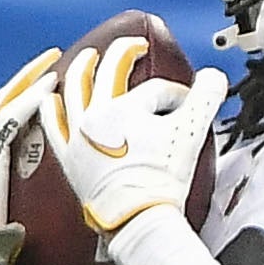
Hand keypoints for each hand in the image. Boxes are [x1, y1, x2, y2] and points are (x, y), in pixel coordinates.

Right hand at [0, 47, 56, 264]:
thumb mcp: (7, 208)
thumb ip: (19, 192)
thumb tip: (46, 193)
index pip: (3, 116)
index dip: (24, 95)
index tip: (46, 79)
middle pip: (3, 102)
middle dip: (27, 78)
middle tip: (53, 57)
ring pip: (6, 105)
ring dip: (31, 82)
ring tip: (56, 63)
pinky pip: (9, 121)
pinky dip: (29, 102)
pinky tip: (49, 87)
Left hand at [48, 38, 229, 239]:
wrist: (137, 218)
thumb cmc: (161, 181)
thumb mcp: (192, 134)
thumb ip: (206, 98)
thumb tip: (212, 75)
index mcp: (125, 108)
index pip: (156, 90)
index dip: (178, 95)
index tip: (190, 105)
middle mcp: (96, 115)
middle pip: (108, 74)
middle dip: (123, 55)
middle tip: (132, 46)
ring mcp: (79, 136)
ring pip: (74, 91)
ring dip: (81, 69)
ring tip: (87, 58)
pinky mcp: (69, 157)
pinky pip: (53, 126)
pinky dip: (51, 108)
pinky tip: (51, 98)